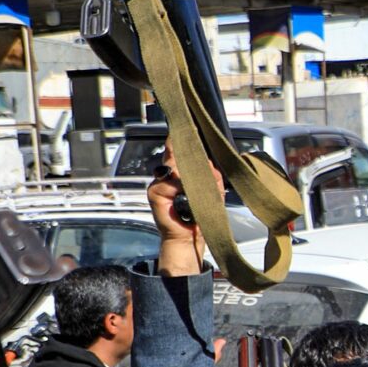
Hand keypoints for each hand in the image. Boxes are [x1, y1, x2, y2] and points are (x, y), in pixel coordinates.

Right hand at [147, 152, 219, 276]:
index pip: (177, 151)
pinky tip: (184, 195)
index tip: (187, 130)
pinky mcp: (155, 193)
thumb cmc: (199, 214)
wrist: (190, 236)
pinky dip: (179, 187)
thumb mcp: (212, 191)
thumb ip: (212, 175)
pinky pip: (168, 183)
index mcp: (179, 173)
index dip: (180, 141)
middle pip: (175, 156)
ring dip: (187, 175)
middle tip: (200, 168)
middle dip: (189, 159)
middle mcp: (166, 176)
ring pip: (172, 167)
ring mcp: (159, 184)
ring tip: (194, 188)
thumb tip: (209, 162)